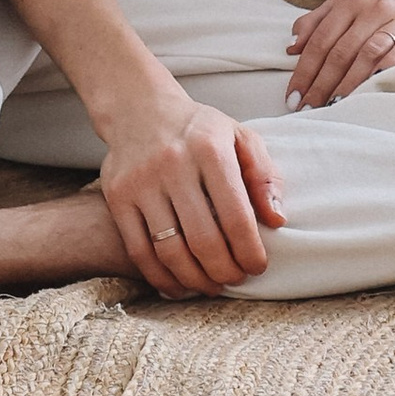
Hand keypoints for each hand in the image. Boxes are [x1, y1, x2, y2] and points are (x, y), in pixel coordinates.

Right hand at [95, 78, 282, 293]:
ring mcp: (140, 182)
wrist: (140, 109)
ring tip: (212, 286)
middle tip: (236, 279)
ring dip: (195, 279)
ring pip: (170, 251)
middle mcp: (173, 165)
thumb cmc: (199, 130)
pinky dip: (160, 277)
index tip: (258, 266)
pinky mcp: (117, 197)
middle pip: (203, 239)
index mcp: (210, 149)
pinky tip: (179, 286)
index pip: (235, 215)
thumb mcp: (239, 137)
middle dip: (225, 270)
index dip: (249, 250)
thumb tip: (277, 220)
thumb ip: (264, 175)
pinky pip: (139, 251)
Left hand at [284, 0, 394, 107]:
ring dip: (347, 84)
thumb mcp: (350, 9)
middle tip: (307, 108)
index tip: (292, 96)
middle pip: (340, 51)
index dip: (304, 70)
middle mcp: (373, 7)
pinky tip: (369, 91)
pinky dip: (382, 74)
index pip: (320, 39)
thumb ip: (318, 22)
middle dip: (320, 83)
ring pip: (366, 55)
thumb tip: (291, 48)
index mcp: (351, 0)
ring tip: (332, 106)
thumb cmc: (384, 15)